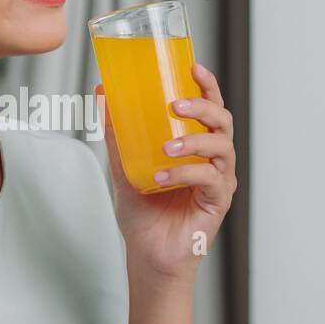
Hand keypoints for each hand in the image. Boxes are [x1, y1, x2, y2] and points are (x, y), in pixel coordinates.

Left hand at [94, 61, 237, 281]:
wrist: (147, 255)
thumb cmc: (144, 213)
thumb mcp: (124, 165)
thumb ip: (117, 132)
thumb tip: (102, 92)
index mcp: (198, 146)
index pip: (210, 108)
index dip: (207, 86)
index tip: (193, 67)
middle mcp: (214, 160)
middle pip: (222, 122)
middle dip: (202, 107)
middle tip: (175, 104)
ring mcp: (219, 181)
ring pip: (221, 147)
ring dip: (193, 141)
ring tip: (165, 147)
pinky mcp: (217, 202)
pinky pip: (209, 179)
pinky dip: (185, 172)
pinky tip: (162, 177)